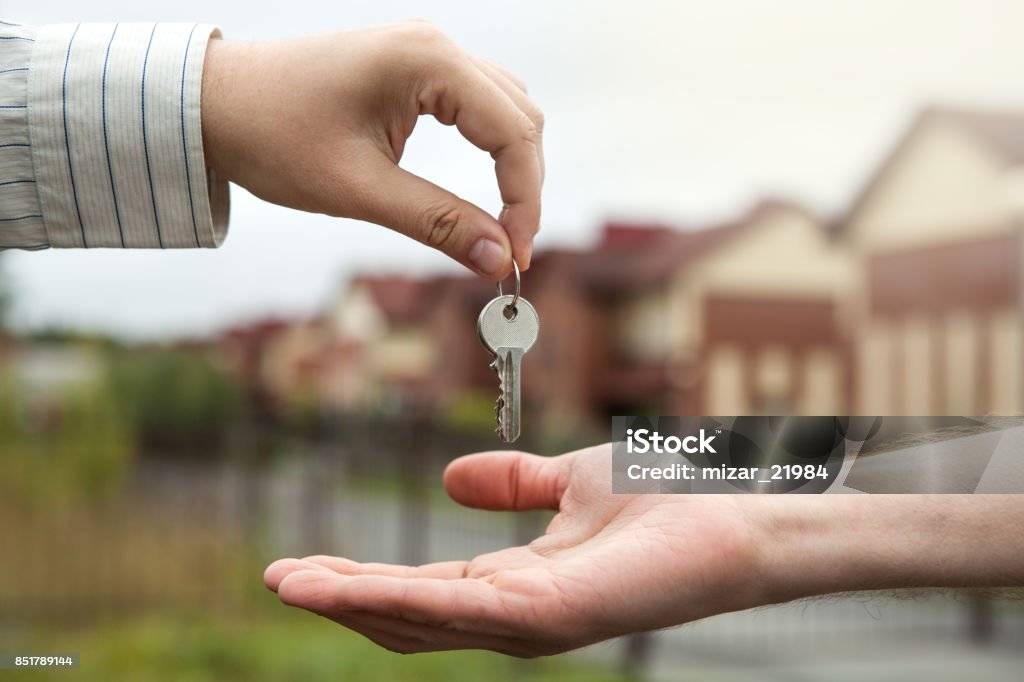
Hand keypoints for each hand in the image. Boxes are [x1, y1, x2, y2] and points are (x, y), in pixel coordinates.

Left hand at [201, 20, 543, 278]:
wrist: (211, 103)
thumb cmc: (272, 137)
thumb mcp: (358, 189)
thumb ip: (436, 223)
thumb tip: (498, 260)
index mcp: (427, 61)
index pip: (513, 133)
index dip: (524, 200)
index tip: (515, 257)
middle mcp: (436, 45)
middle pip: (520, 118)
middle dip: (523, 186)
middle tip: (509, 251)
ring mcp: (425, 51)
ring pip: (506, 109)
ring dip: (512, 166)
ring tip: (497, 226)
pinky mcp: (412, 66)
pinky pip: (477, 104)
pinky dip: (489, 147)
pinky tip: (478, 188)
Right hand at [263, 444, 763, 655]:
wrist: (730, 512)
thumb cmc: (663, 501)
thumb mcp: (567, 484)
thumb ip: (513, 485)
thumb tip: (449, 479)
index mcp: (515, 585)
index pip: (423, 592)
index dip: (360, 581)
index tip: (303, 564)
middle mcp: (514, 616)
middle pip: (409, 616)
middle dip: (340, 599)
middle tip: (277, 578)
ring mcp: (528, 624)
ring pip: (418, 621)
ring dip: (348, 603)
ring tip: (288, 582)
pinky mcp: (546, 618)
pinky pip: (453, 610)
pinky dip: (391, 598)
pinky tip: (340, 586)